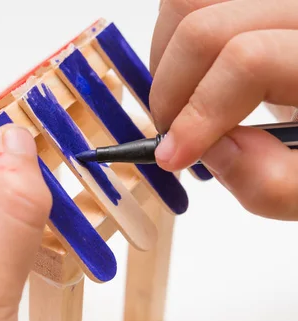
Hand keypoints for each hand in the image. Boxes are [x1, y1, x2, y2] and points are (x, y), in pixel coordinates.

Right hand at [150, 0, 297, 219]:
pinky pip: (194, 3)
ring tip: (181, 102)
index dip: (199, 112)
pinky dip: (174, 40)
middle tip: (172, 133)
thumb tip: (213, 150)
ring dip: (166, 61)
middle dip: (171, 90)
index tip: (174, 156)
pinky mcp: (254, 6)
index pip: (248, 61)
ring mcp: (276, 4)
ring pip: (188, 4)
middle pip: (205, 27)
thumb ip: (273, 180)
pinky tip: (192, 76)